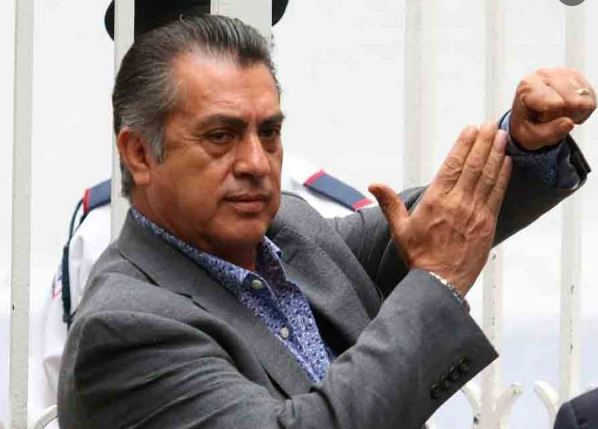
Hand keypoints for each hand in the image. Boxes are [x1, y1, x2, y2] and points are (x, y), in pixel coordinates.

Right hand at [369, 122, 511, 295]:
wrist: (439, 282)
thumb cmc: (419, 256)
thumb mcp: (399, 229)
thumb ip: (389, 203)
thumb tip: (373, 185)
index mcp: (436, 201)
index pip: (452, 165)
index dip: (463, 145)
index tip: (470, 129)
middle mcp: (458, 203)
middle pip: (473, 165)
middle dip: (482, 142)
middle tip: (489, 125)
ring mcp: (475, 213)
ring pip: (488, 176)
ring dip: (495, 153)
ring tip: (500, 135)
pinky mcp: (487, 223)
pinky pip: (497, 194)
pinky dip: (502, 176)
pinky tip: (506, 162)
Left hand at [511, 68, 595, 150]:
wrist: (527, 118)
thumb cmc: (526, 126)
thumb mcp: (531, 137)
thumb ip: (548, 133)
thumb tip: (569, 123)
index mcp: (528, 85)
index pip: (555, 104)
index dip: (550, 117)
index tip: (538, 118)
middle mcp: (544, 74)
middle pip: (573, 102)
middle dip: (564, 116)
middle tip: (549, 117)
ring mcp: (562, 72)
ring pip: (585, 101)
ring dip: (574, 114)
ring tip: (557, 114)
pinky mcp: (576, 76)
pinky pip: (591, 100)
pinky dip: (581, 110)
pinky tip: (566, 110)